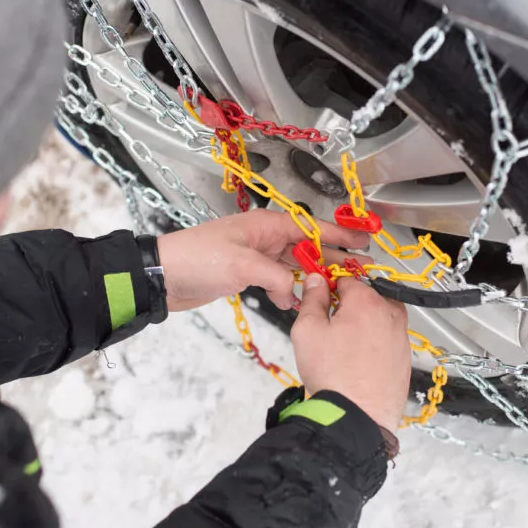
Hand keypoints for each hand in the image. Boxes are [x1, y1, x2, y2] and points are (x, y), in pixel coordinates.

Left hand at [156, 210, 370, 311]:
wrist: (163, 275)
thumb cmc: (199, 258)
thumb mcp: (243, 265)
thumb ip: (276, 277)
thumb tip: (294, 294)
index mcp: (267, 225)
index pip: (312, 227)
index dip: (340, 234)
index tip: (365, 240)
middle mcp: (265, 237)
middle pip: (308, 246)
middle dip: (334, 257)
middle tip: (362, 268)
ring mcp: (256, 256)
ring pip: (294, 264)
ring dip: (313, 276)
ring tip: (339, 287)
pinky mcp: (247, 274)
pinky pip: (278, 279)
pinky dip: (289, 290)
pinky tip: (299, 302)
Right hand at [291, 275, 410, 432]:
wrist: (357, 416)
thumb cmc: (332, 375)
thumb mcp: (307, 330)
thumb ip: (313, 299)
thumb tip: (317, 281)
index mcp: (367, 301)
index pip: (346, 278)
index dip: (330, 286)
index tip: (320, 296)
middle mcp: (391, 314)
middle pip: (367, 296)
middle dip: (349, 306)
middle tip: (330, 326)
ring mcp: (401, 337)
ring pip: (378, 318)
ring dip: (362, 324)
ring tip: (342, 348)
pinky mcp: (405, 357)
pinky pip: (387, 340)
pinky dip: (373, 344)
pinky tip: (357, 362)